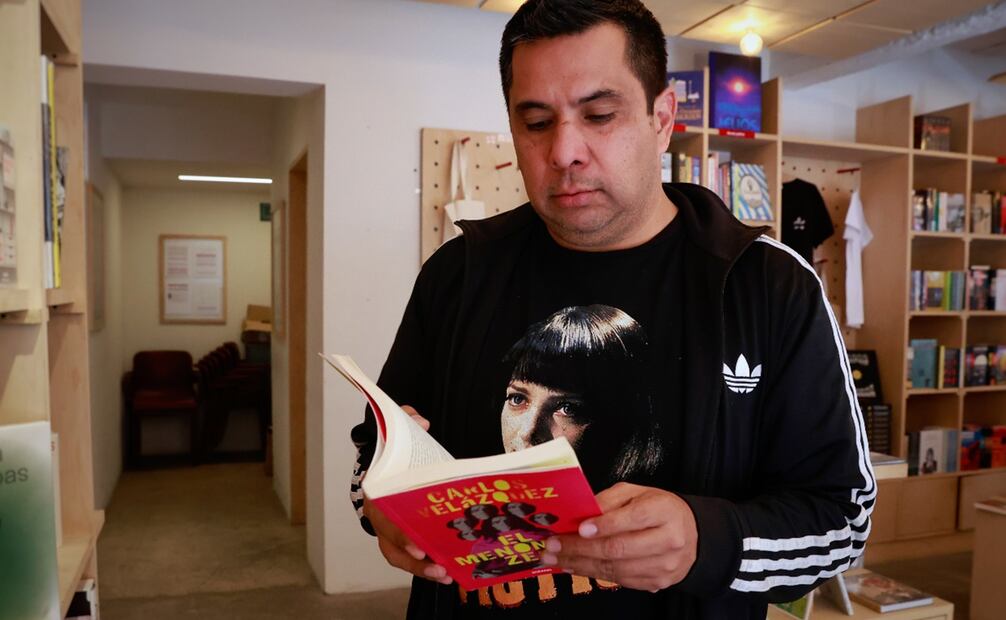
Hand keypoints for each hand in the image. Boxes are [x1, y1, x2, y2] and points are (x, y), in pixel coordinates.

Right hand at [363, 405, 451, 584]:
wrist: (384, 462)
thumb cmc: (393, 453)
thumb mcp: (397, 433)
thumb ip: (406, 421)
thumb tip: (421, 422)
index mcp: (376, 492)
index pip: (384, 518)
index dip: (400, 535)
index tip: (418, 546)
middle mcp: (378, 515)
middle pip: (392, 545)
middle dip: (414, 560)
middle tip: (439, 566)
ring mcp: (387, 529)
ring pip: (399, 557)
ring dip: (421, 569)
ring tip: (447, 575)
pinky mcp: (401, 536)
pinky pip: (409, 557)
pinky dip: (425, 566)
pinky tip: (448, 571)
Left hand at [541, 482, 696, 592]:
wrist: (691, 536)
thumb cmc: (657, 509)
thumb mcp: (637, 493)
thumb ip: (610, 499)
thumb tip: (582, 514)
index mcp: (664, 511)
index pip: (633, 519)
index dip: (605, 525)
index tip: (580, 528)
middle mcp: (668, 541)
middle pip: (620, 548)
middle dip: (581, 548)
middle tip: (552, 546)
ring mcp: (664, 566)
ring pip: (616, 568)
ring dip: (580, 564)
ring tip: (555, 558)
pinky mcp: (656, 583)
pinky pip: (619, 580)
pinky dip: (593, 574)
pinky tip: (574, 566)